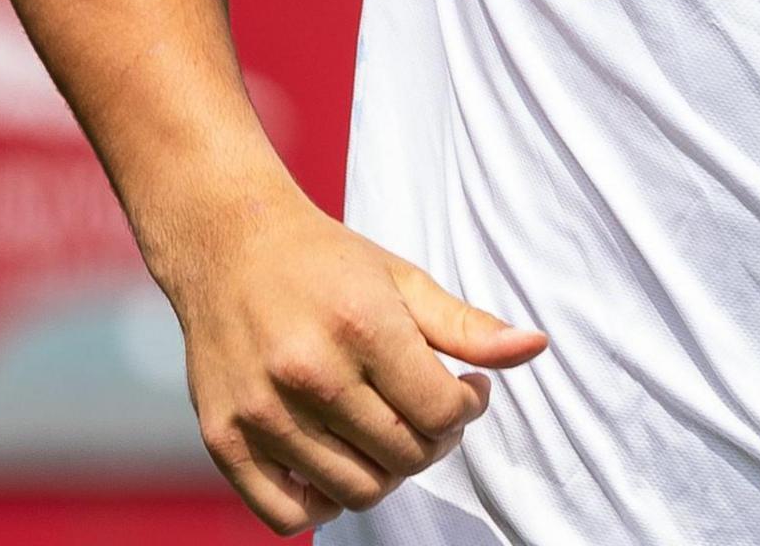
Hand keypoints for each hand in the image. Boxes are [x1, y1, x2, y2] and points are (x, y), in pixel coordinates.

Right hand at [160, 189, 547, 530]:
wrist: (226, 244)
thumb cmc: (324, 263)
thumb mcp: (403, 280)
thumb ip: (468, 327)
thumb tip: (536, 348)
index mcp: (361, 326)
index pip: (442, 413)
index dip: (468, 409)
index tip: (464, 389)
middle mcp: (308, 373)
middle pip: (406, 456)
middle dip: (434, 441)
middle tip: (427, 410)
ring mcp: (262, 411)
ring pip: (357, 489)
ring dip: (387, 471)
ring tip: (386, 430)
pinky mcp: (223, 439)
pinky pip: (286, 514)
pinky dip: (323, 504)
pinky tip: (338, 461)